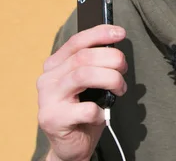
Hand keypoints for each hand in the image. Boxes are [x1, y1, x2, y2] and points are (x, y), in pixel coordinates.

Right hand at [36, 25, 127, 160]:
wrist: (72, 145)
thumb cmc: (84, 109)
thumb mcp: (90, 82)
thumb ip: (95, 63)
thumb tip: (116, 44)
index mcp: (55, 65)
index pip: (77, 42)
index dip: (100, 33)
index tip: (121, 33)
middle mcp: (48, 79)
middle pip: (84, 57)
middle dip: (113, 60)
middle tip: (124, 70)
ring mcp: (47, 99)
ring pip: (84, 75)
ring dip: (111, 79)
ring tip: (119, 89)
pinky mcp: (53, 119)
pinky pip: (86, 108)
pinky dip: (101, 110)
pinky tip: (101, 114)